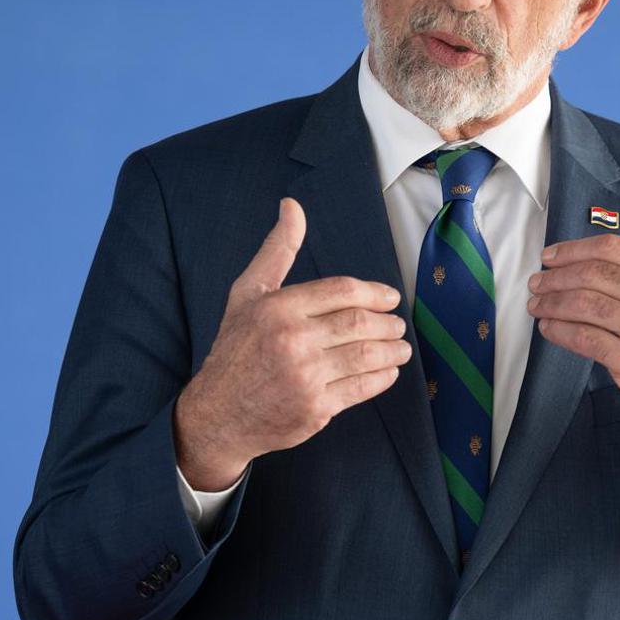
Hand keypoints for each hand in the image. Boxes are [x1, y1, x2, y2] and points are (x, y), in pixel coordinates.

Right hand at [174, 197, 410, 490]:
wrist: (218, 414)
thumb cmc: (236, 348)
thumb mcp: (248, 293)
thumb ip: (277, 250)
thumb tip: (292, 206)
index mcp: (278, 308)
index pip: (341, 291)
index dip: (374, 292)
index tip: (390, 298)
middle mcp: (292, 340)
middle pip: (358, 323)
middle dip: (387, 322)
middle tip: (397, 324)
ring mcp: (305, 376)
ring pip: (365, 355)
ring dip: (392, 350)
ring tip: (400, 347)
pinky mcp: (315, 409)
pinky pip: (361, 388)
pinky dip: (382, 378)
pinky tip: (387, 371)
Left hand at [526, 172, 619, 454]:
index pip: (612, 248)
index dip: (574, 249)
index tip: (551, 255)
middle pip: (593, 275)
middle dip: (556, 276)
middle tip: (537, 279)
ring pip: (583, 305)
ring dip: (551, 302)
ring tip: (536, 303)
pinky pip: (583, 338)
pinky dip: (559, 331)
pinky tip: (548, 327)